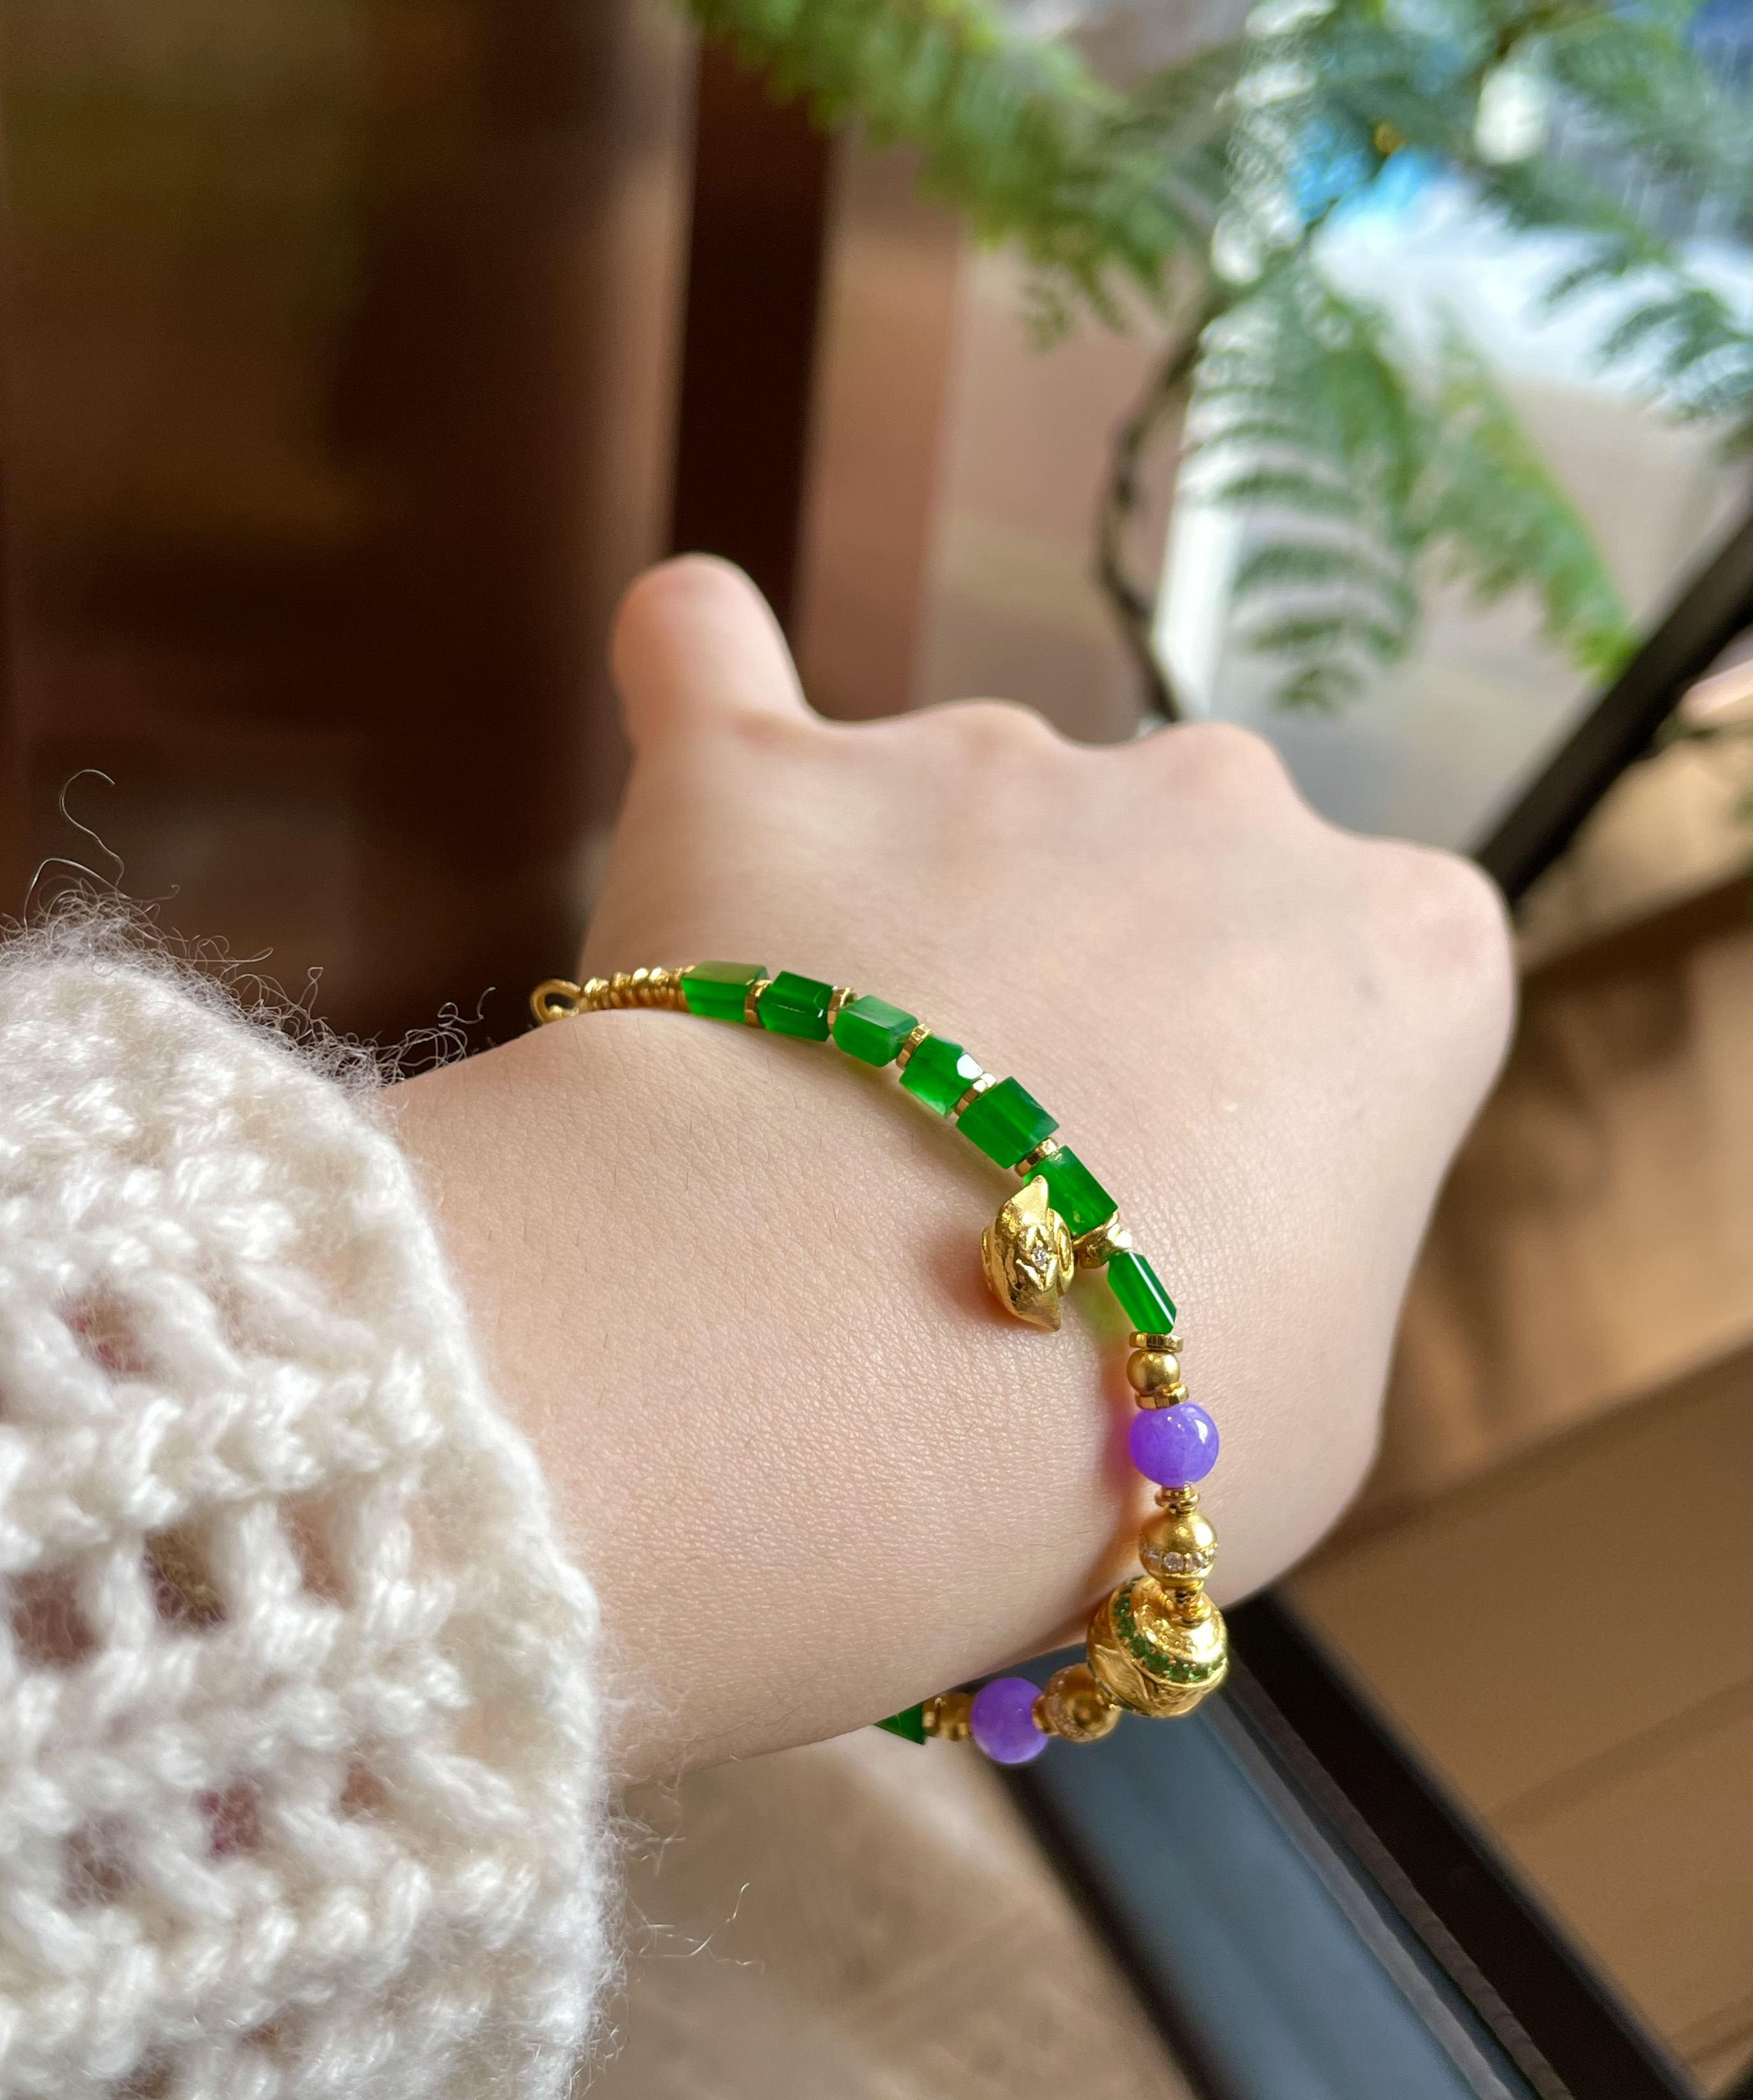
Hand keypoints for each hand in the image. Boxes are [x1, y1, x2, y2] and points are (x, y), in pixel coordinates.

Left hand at [394, 558, 1512, 1776]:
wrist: (838, 1389)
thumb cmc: (1111, 1442)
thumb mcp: (1303, 1404)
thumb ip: (1285, 1254)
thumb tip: (1204, 1235)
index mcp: (1403, 949)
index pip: (1363, 982)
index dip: (1263, 1110)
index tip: (1184, 1214)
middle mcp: (1219, 803)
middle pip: (1161, 883)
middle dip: (1087, 1010)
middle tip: (980, 1188)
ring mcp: (990, 761)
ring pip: (952, 818)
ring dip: (903, 940)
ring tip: (806, 1134)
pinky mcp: (768, 772)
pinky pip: (707, 657)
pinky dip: (702, 699)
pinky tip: (696, 745)